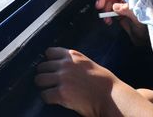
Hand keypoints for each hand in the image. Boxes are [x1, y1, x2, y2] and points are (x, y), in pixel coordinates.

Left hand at [35, 47, 152, 116]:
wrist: (112, 97)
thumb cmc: (103, 82)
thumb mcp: (87, 63)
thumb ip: (72, 61)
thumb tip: (59, 64)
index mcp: (71, 55)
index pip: (48, 52)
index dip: (49, 61)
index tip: (52, 68)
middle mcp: (65, 64)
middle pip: (41, 67)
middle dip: (44, 75)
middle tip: (50, 83)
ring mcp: (62, 78)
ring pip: (39, 79)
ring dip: (43, 86)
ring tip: (50, 90)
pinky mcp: (61, 93)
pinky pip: (44, 95)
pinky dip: (48, 98)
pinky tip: (54, 100)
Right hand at [96, 0, 147, 45]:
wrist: (143, 38)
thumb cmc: (145, 26)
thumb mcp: (137, 16)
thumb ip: (126, 9)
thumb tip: (115, 6)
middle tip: (99, 6)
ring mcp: (121, 6)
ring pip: (107, 2)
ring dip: (104, 10)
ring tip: (106, 19)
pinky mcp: (118, 13)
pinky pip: (107, 11)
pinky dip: (105, 16)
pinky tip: (108, 21)